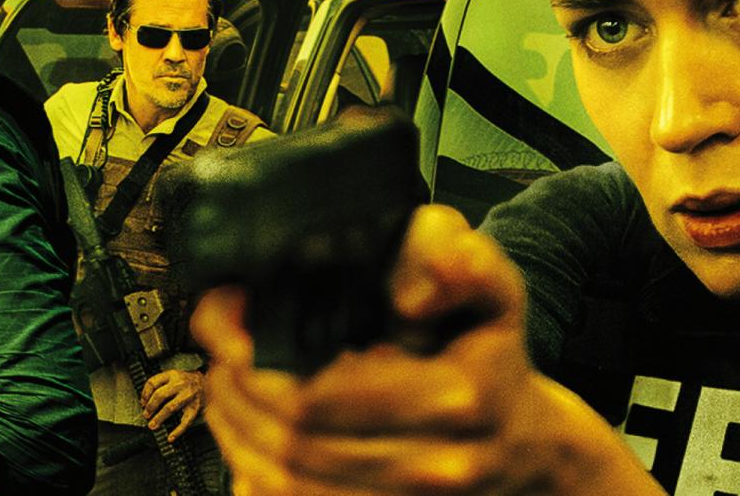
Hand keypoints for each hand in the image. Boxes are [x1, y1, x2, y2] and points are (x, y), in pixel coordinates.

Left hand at [140, 368, 204, 440]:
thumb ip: (161, 384)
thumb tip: (145, 400)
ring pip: (171, 407)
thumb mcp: (174, 376)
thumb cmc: (188, 380)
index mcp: (172, 375)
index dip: (145, 394)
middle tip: (146, 415)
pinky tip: (171, 437)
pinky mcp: (195, 407)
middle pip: (160, 395)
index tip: (142, 403)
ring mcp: (188, 396)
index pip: (153, 382)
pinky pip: (186, 421)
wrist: (207, 382)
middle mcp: (180, 384)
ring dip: (159, 418)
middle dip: (150, 407)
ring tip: (153, 425)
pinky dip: (178, 430)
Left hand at [191, 204, 664, 494]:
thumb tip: (413, 290)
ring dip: (235, 434)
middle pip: (292, 443)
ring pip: (284, 484)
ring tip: (219, 387)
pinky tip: (241, 436)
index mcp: (453, 398)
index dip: (255, 362)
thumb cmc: (491, 360)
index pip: (320, 395)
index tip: (225, 322)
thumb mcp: (494, 294)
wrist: (526, 450)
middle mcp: (431, 465)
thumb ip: (469, 266)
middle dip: (236, 394)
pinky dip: (252, 474)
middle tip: (214, 352)